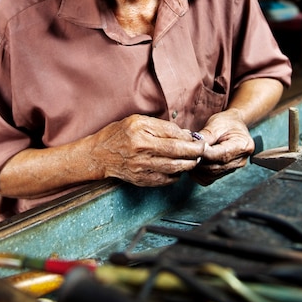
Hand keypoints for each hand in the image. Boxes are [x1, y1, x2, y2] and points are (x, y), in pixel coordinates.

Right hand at [91, 114, 205, 186]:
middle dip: (194, 152)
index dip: (189, 139)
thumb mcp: (138, 121)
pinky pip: (165, 180)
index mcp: (141, 133)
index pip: (173, 136)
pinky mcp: (141, 180)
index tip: (199, 139)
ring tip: (194, 159)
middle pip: (176, 153)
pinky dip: (176, 175)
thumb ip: (161, 127)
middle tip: (203, 150)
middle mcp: (141, 151)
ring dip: (188, 164)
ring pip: (174, 169)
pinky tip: (179, 168)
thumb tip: (185, 134)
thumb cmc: (118, 134)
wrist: (98, 155)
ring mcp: (141, 168)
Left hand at [189, 109, 254, 185]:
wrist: (233, 125)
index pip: (222, 155)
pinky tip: (195, 163)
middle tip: (187, 152)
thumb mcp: (216, 123)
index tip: (193, 148)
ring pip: (210, 175)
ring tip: (191, 156)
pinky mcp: (225, 173)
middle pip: (215, 167)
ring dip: (197, 168)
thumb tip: (193, 146)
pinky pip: (208, 179)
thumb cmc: (227, 122)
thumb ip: (205, 136)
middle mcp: (240, 160)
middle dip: (199, 161)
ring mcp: (233, 168)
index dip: (205, 153)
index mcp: (242, 145)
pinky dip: (198, 174)